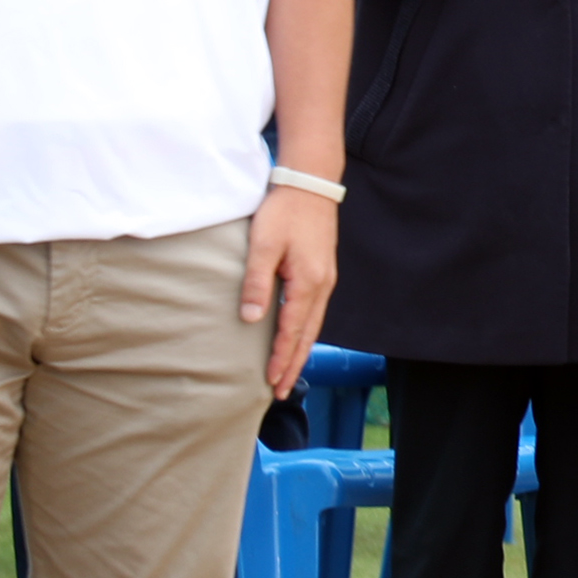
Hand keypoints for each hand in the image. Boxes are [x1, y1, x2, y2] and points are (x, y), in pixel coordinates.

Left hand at [241, 183, 337, 398]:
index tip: (271, 382)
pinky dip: (305, 332)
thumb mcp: (263, 245)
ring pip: (314, 325)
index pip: (292, 330)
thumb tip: (252, 319)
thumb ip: (257, 283)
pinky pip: (315, 312)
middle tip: (281, 392)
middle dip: (294, 364)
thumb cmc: (283, 213)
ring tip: (289, 372)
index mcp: (308, 282)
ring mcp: (326, 280)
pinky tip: (297, 338)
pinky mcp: (323, 273)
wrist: (310, 185)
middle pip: (308, 335)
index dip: (280, 357)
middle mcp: (322, 286)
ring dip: (300, 351)